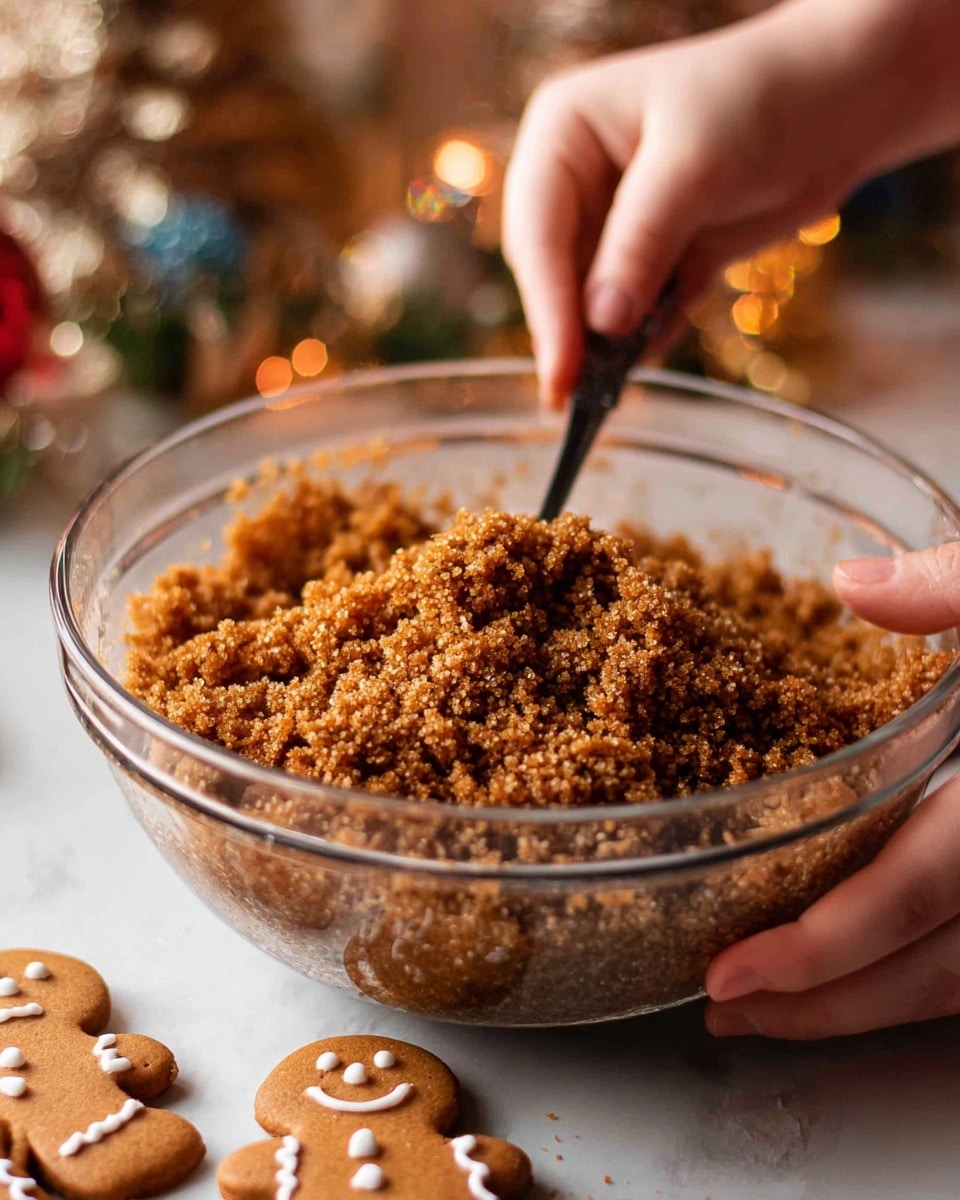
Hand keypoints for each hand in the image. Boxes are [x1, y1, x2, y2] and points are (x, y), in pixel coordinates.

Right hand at [502, 0, 959, 407]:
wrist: (843, 99)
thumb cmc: (763, 99)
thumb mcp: (694, 165)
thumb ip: (642, 243)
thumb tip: (600, 323)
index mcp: (562, 134)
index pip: (538, 232)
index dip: (547, 305)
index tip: (561, 370)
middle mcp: (577, 180)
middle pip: (554, 273)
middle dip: (570, 332)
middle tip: (576, 398)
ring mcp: (615, 223)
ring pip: (592, 300)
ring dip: (604, 344)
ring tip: (606, 393)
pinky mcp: (656, 257)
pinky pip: (636, 312)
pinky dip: (643, 340)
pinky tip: (647, 360)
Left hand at [705, 544, 959, 1038]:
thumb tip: (853, 582)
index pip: (924, 889)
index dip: (824, 946)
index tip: (731, 973)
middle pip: (939, 971)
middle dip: (825, 1006)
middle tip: (728, 1011)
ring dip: (867, 1008)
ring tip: (772, 1009)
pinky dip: (924, 982)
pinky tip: (868, 971)